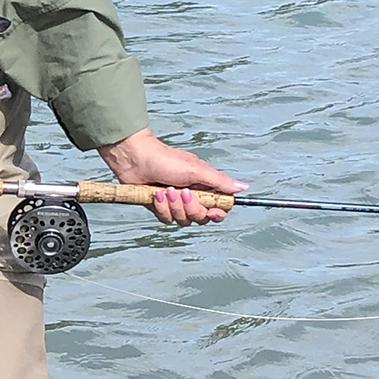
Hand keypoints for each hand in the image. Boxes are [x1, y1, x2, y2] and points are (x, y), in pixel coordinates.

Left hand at [98, 128, 248, 227]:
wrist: (135, 159)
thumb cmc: (165, 159)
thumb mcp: (196, 170)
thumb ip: (219, 181)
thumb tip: (243, 187)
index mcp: (204, 186)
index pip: (218, 208)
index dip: (217, 213)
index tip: (212, 211)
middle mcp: (192, 196)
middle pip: (201, 217)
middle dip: (191, 207)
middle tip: (182, 192)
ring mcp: (175, 203)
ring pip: (183, 220)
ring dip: (174, 207)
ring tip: (166, 190)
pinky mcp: (160, 207)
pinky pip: (166, 219)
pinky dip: (161, 208)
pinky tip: (156, 195)